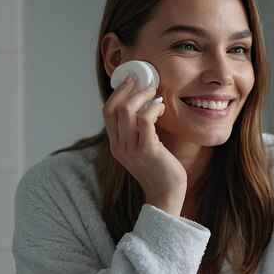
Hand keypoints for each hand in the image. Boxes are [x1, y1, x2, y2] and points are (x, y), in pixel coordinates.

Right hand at [102, 76, 186, 215]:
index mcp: (115, 144)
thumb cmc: (159, 168)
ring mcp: (131, 148)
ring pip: (128, 111)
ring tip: (155, 94)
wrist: (166, 193)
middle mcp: (119, 146)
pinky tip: (161, 108)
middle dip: (128, 90)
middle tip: (145, 83)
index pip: (107, 112)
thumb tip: (145, 105)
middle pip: (114, 108)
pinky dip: (154, 108)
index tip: (130, 81)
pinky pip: (145, 120)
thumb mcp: (141, 148)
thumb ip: (138, 132)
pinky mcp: (148, 150)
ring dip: (143, 97)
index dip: (117, 93)